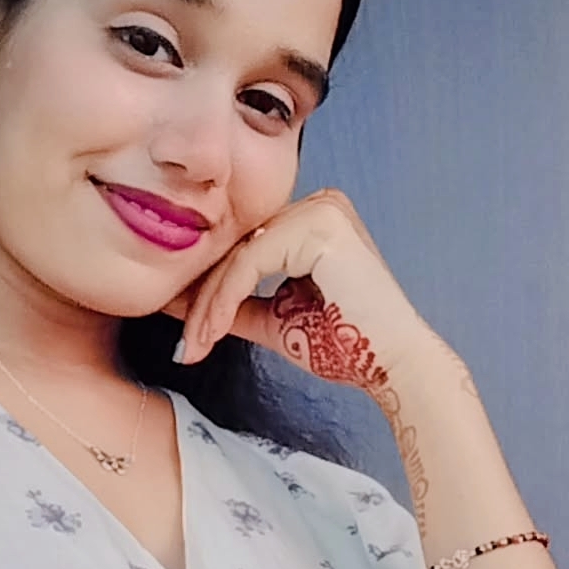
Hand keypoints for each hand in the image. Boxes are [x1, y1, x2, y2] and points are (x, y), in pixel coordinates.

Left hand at [162, 188, 435, 403]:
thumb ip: (232, 306)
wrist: (391, 364)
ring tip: (195, 346)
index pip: (245, 249)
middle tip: (185, 345)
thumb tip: (177, 302)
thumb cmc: (346, 344)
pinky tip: (213, 332)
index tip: (187, 332)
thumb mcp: (275, 319)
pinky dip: (225, 299)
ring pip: (239, 257)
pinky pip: (252, 262)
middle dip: (204, 301)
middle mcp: (318, 204)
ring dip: (209, 305)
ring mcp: (321, 210)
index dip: (210, 291)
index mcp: (311, 220)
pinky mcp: (318, 225)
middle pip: (238, 250)